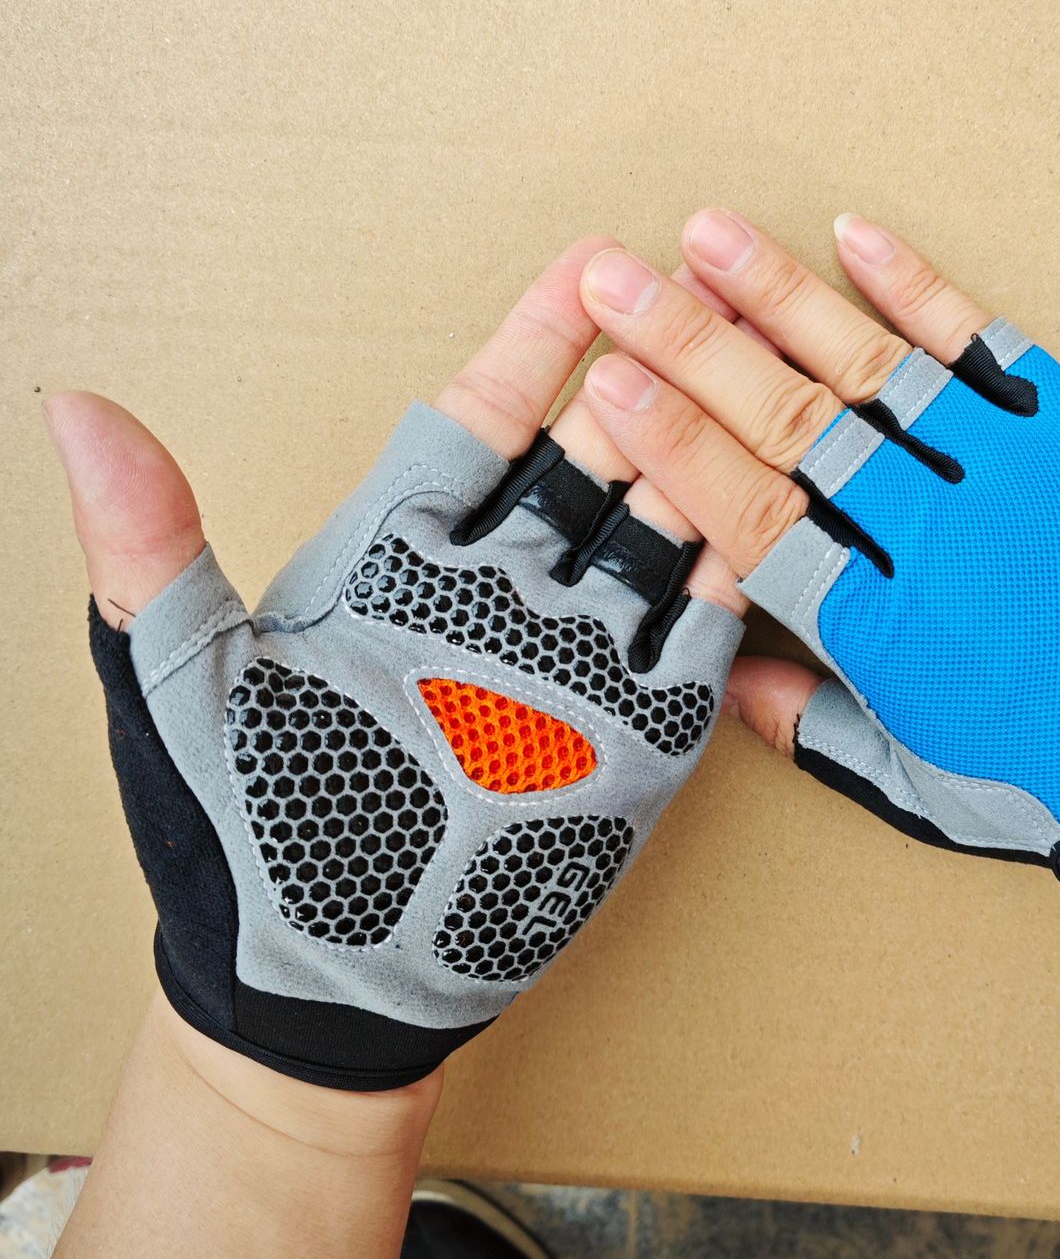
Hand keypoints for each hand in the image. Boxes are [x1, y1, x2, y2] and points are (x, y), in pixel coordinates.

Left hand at [46, 242, 742, 1091]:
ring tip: (769, 366)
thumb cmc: (233, 836)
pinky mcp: (633, 741)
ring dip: (710, 451)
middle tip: (716, 286)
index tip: (587, 264)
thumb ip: (151, 541)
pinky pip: (702, 642)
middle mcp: (494, 598)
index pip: (482, 421)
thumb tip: (73, 407)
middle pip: (591, 456)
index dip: (535, 341)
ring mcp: (570, 666)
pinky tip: (787, 506)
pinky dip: (746, 573)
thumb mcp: (182, 682)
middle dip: (653, 368)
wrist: (313, 994)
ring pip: (659, 531)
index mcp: (393, 561)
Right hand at [576, 209, 1059, 914]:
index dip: (674, 449)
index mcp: (890, 635)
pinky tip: (855, 238)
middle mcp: (943, 542)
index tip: (608, 386)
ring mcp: (1016, 477)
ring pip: (877, 370)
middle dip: (692, 349)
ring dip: (784, 298)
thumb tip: (718, 677)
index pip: (755, 520)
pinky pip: (988, 347)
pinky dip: (918, 290)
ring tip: (706, 236)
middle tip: (615, 283)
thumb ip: (811, 725)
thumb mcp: (926, 785)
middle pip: (793, 428)